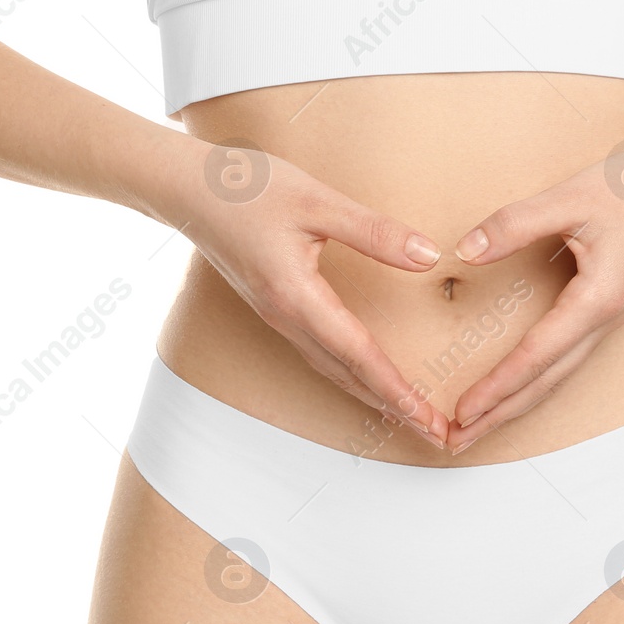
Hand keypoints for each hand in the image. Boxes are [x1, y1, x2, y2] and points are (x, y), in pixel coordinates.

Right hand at [178, 138, 449, 448]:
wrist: (188, 190)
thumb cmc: (248, 190)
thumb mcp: (317, 203)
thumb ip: (374, 232)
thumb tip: (427, 258)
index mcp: (297, 298)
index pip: (358, 355)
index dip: (396, 390)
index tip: (427, 419)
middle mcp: (287, 318)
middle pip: (348, 375)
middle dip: (394, 407)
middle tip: (434, 433)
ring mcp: (279, 318)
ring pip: (333, 370)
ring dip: (373, 395)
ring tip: (409, 415)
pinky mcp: (277, 309)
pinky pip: (320, 355)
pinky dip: (351, 375)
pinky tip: (367, 378)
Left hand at [446, 133, 623, 454]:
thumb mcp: (569, 199)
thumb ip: (514, 224)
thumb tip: (465, 251)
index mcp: (596, 301)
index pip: (536, 356)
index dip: (497, 387)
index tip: (463, 412)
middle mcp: (604, 321)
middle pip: (545, 383)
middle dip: (499, 415)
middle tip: (457, 441)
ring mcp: (608, 321)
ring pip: (557, 376)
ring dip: (516, 404)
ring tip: (479, 425)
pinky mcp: (607, 312)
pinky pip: (567, 359)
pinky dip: (536, 380)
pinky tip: (518, 388)